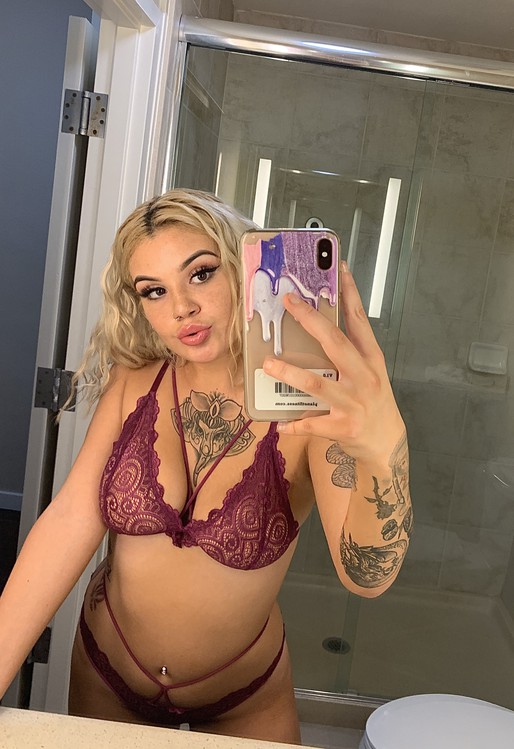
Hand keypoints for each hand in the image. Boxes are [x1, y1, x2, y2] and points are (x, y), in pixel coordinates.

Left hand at [262, 263, 405, 464]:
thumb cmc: (374, 401)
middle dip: (310, 320)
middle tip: (288, 302)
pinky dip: (295, 423)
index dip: (349, 293)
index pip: (360, 320)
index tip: (339, 268)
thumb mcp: (370, 371)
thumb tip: (319, 324)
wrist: (387, 442)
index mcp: (371, 359)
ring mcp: (353, 403)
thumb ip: (350, 350)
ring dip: (290, 374)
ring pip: (317, 384)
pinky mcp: (343, 427)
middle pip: (335, 343)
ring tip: (269, 363)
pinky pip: (313, 424)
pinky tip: (280, 423)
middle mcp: (364, 377)